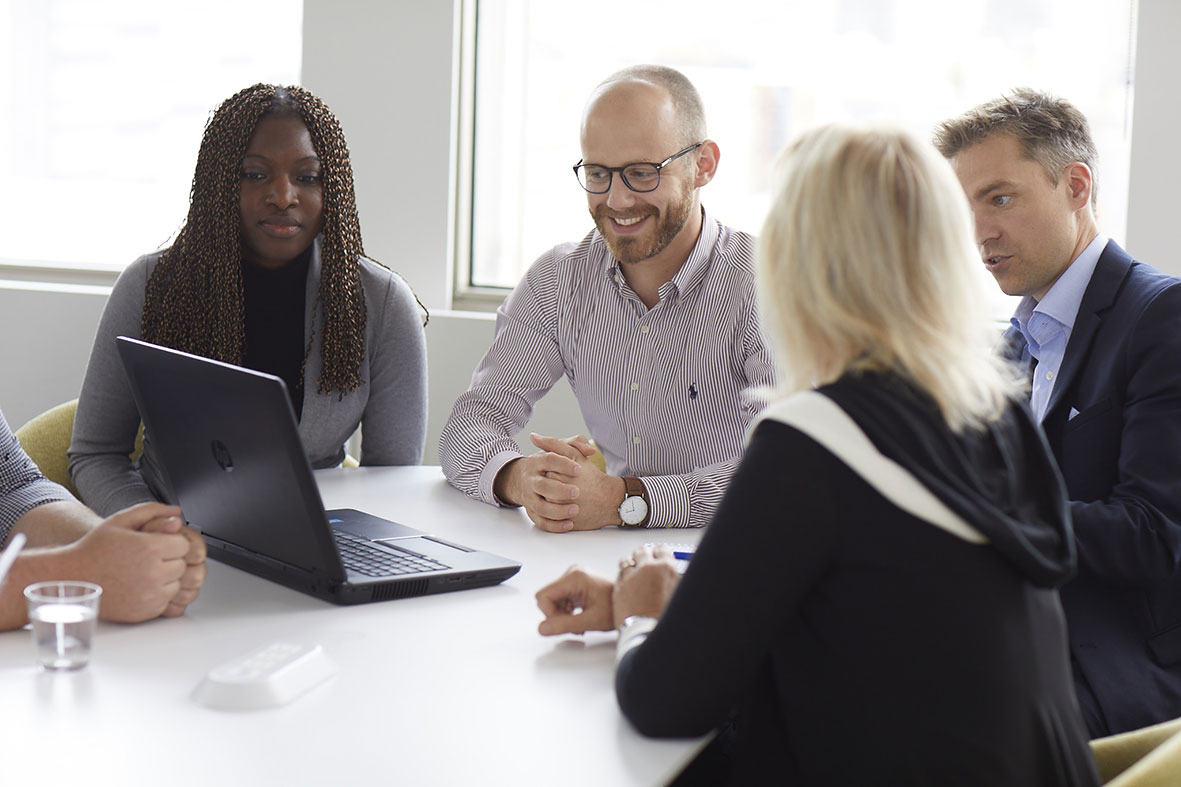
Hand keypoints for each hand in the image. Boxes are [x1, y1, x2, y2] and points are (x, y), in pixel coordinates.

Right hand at [64, 502, 191, 622]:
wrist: (71, 578)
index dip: (170, 543)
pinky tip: (137, 586)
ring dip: (165, 578)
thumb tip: (177, 511)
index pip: (184, 545)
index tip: (155, 545)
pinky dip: (156, 595)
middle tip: (146, 559)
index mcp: (150, 548)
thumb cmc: (94, 549)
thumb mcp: (119, 520)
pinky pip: (165, 601)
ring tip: (140, 572)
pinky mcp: (145, 611)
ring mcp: (149, 595)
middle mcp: (153, 573)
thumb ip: (151, 510)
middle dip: (168, 560)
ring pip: (176, 584)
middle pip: (182, 565)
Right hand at [495, 433, 607, 531]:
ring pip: (540, 507)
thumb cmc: (551, 463)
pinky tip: (569, 524)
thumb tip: (590, 450)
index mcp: (536, 461)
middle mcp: (531, 479)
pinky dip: (554, 525)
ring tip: (575, 510)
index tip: (579, 470)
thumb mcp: (561, 449)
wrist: (527, 479)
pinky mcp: (532, 511)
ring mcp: (530, 497)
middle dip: (560, 490)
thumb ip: (576, 444)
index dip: (564, 465)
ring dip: (557, 511)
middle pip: (542, 485)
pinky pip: (540, 522)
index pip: (548, 460)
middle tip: (577, 492)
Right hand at [536, 565, 614, 634]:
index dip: (550, 614)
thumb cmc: (617, 609)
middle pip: (548, 598)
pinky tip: (580, 617)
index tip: (564, 625)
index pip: (543, 597)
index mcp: (575, 577)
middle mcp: (573, 573)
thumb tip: (542, 628)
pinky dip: (568, 612)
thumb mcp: (591, 620)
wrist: (633, 605)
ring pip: (554, 601)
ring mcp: (575, 578)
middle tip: (575, 626)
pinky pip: (562, 600)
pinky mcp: (577, 584)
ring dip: (563, 615)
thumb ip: (565, 625)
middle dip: (557, 616)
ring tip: (581, 623)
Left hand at [613, 544, 679, 624]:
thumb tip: (675, 575)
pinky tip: (628, 584)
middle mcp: (647, 568)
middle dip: (644, 555)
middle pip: (643, 551)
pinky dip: (623, 576)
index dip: (661, 552)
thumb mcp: (678, 595)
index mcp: (666, 568)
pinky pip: (619, 574)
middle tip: (646, 561)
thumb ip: (676, 580)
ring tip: (634, 571)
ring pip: (627, 560)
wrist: (647, 633)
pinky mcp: (618, 587)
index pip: (662, 549)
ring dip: (631, 563)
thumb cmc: (663, 618)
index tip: (660, 554)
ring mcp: (631, 577)